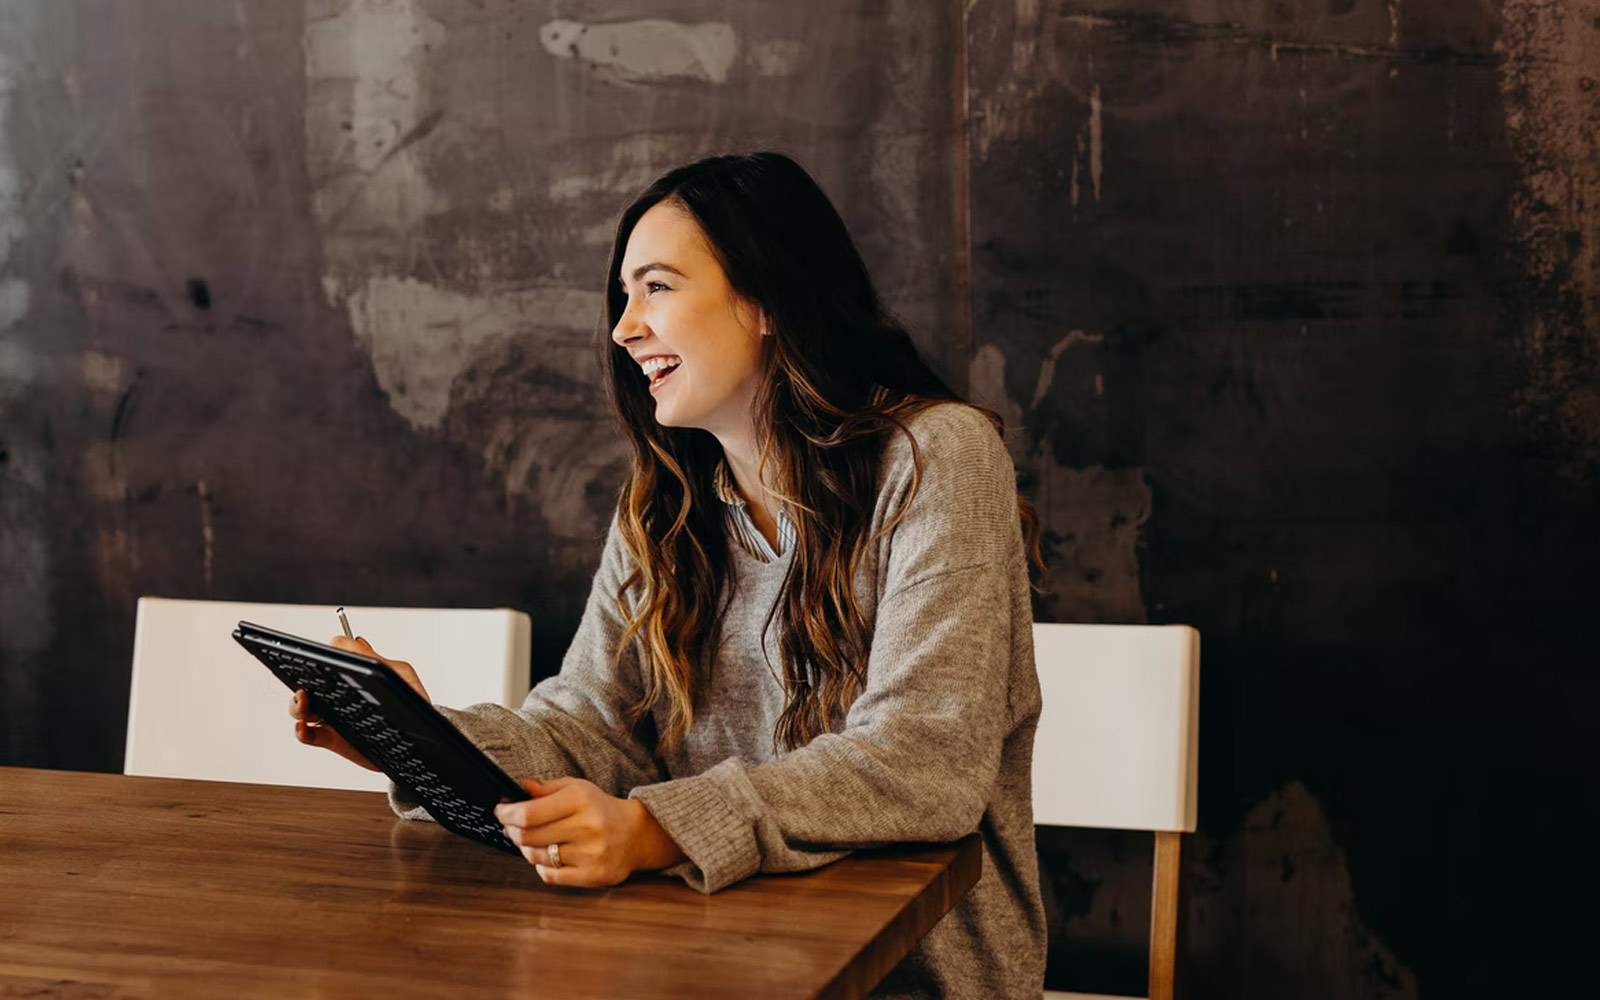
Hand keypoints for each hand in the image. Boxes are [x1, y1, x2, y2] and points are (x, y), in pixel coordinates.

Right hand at [289, 635, 431, 770]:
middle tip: (307, 680)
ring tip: (304, 700)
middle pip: (309, 681)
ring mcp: (333, 716)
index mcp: (354, 674)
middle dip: (301, 678)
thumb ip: (380, 660)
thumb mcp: (402, 676)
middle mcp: (339, 693)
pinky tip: (304, 726)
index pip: (330, 658)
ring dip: (297, 703)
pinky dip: (301, 731)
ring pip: (302, 707)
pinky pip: (308, 735)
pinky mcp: (332, 739)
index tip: (324, 656)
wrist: (421, 740)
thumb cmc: (413, 703)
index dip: (324, 654)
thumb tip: (357, 642)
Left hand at [494, 777, 685, 887]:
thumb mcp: (577, 788)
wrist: (635, 834)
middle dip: (512, 831)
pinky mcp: (593, 875)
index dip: (507, 815)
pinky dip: (542, 866)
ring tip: (532, 841)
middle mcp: (586, 827)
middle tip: (511, 827)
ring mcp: (590, 854)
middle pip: (528, 837)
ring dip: (526, 849)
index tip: (501, 812)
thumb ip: (547, 788)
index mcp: (580, 800)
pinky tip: (548, 856)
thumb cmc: (600, 809)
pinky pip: (550, 875)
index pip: (529, 813)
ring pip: (536, 857)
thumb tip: (521, 788)